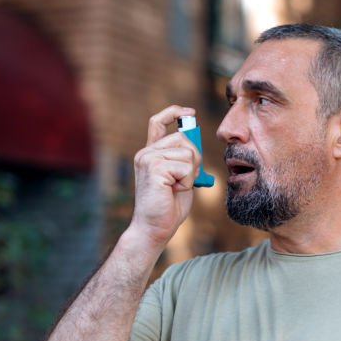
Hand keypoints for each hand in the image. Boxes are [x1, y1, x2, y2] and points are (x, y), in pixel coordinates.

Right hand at [130, 105, 202, 247]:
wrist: (154, 228)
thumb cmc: (169, 207)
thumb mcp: (181, 178)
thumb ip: (186, 159)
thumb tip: (194, 140)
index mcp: (151, 154)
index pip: (158, 122)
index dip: (174, 113)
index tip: (190, 112)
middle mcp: (146, 153)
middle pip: (183, 139)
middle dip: (195, 158)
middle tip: (185, 180)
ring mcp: (148, 159)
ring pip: (187, 153)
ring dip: (190, 174)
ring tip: (176, 188)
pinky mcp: (154, 168)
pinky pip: (186, 166)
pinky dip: (187, 181)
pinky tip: (174, 191)